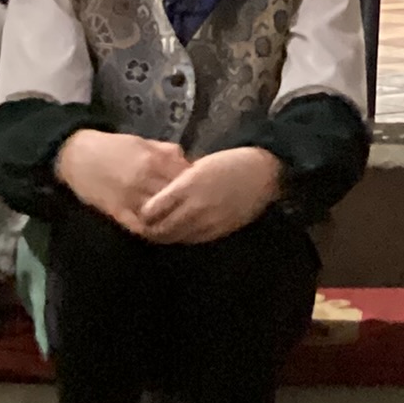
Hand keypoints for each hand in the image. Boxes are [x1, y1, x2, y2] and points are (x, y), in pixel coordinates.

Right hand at [55, 130, 187, 235]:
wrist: (79, 156)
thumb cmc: (114, 147)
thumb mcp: (144, 142)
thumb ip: (167, 152)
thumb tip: (190, 163)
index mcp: (155, 159)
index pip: (186, 176)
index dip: (197, 184)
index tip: (202, 189)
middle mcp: (146, 180)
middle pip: (176, 197)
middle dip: (187, 203)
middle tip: (196, 209)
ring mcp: (132, 198)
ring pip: (160, 215)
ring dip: (172, 220)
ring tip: (183, 223)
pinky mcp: (118, 212)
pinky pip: (140, 226)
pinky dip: (152, 230)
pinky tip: (161, 231)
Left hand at [137, 147, 283, 245]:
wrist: (263, 174)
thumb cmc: (230, 162)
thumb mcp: (200, 164)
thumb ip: (178, 180)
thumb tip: (158, 193)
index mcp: (188, 185)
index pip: (152, 210)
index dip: (142, 213)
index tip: (139, 210)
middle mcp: (195, 207)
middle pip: (160, 229)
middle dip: (149, 229)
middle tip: (145, 226)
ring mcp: (207, 222)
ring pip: (175, 238)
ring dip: (165, 236)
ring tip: (160, 230)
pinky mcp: (218, 232)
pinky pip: (192, 240)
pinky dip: (182, 237)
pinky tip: (181, 230)